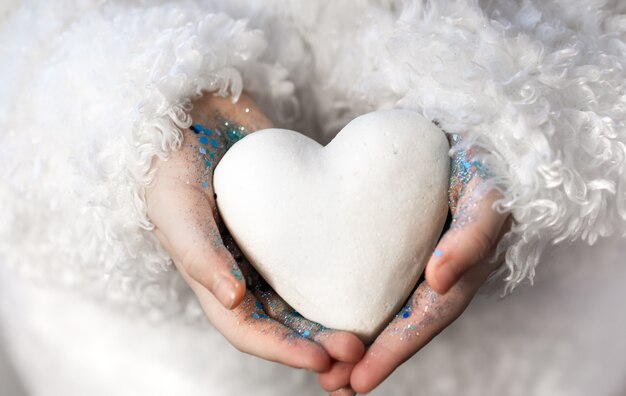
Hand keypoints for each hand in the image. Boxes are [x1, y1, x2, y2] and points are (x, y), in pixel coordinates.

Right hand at [146, 93, 363, 372]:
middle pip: (284, 321)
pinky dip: (344, 270)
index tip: (325, 360)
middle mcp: (244, 270)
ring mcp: (271, 247)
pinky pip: (322, 253)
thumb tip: (234, 300)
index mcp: (213, 278)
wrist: (197, 107)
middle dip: (318, 342)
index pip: (249, 329)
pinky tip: (375, 274)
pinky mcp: (296, 221)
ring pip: (307, 294)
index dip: (283, 350)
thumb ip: (200, 252)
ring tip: (373, 328)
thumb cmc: (173, 160)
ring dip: (335, 315)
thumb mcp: (177, 205)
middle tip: (359, 350)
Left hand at [318, 136, 509, 393]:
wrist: (460, 134)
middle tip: (335, 388)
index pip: (428, 315)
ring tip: (329, 378)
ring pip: (395, 311)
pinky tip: (332, 327)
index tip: (359, 380)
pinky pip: (382, 285)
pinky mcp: (405, 251)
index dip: (396, 349)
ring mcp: (428, 263)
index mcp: (466, 266)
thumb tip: (439, 281)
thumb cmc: (477, 159)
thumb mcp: (486, 193)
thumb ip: (472, 236)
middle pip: (409, 326)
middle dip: (374, 359)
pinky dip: (360, 311)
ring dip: (365, 346)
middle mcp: (447, 272)